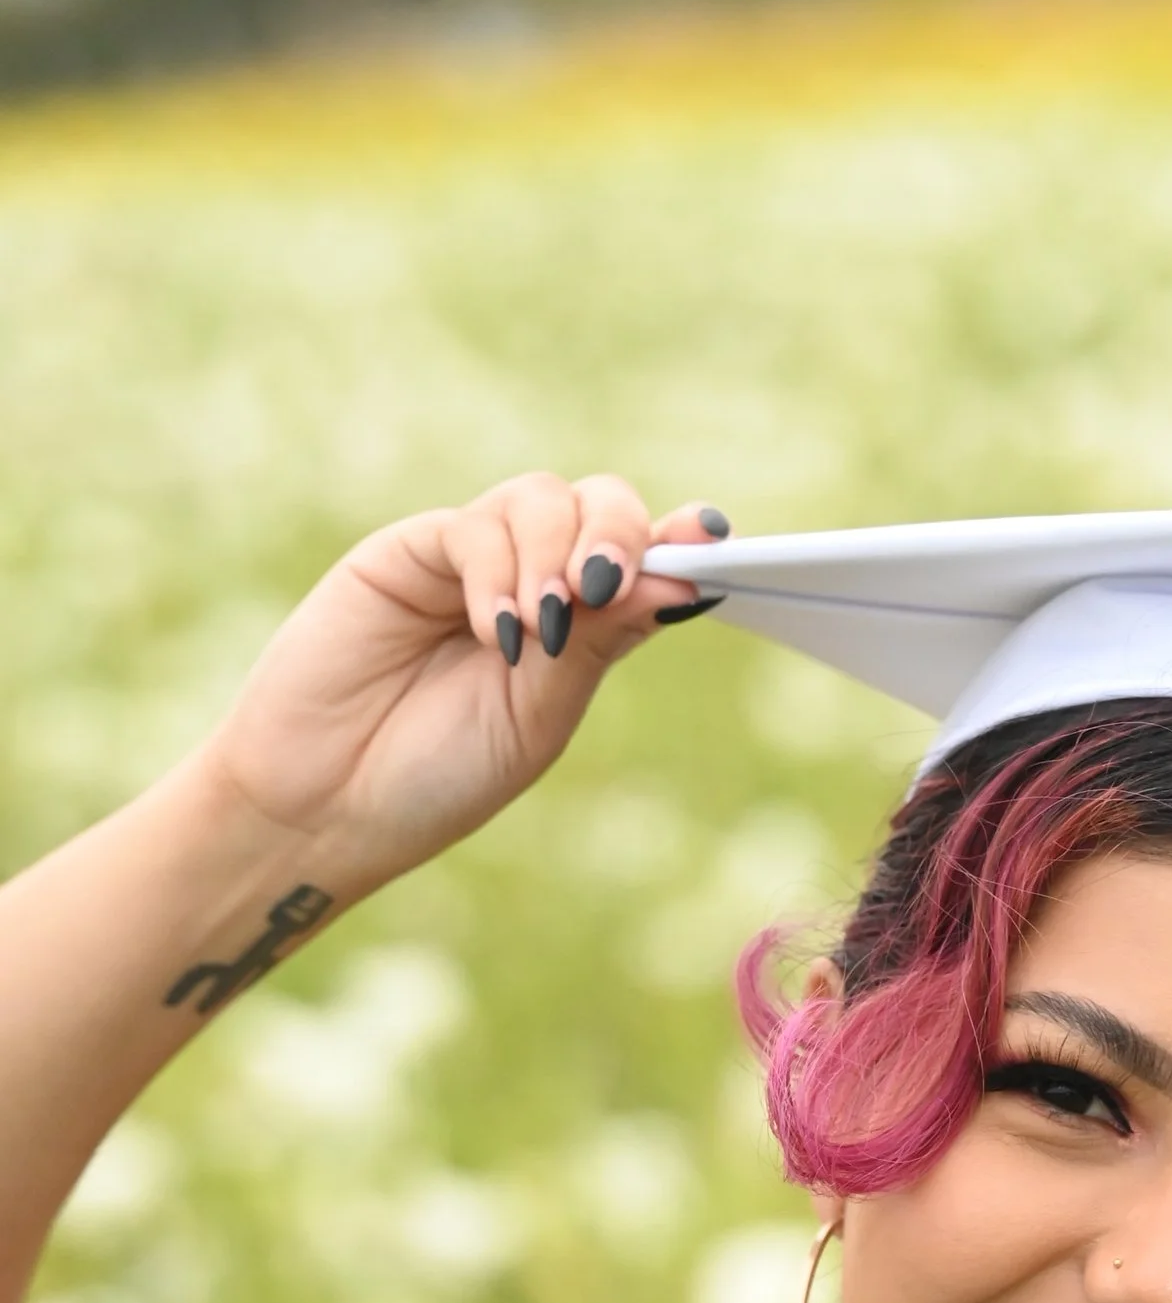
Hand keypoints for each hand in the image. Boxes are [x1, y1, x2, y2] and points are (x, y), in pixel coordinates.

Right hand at [185, 476, 730, 897]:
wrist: (326, 804)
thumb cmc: (434, 776)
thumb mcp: (537, 718)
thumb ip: (598, 644)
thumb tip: (682, 581)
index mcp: (582, 626)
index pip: (646, 559)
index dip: (682, 542)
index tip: (714, 542)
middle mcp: (533, 579)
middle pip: (602, 505)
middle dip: (622, 535)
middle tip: (610, 589)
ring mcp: (473, 561)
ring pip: (543, 499)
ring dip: (559, 553)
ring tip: (544, 626)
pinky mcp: (411, 551)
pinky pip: (474, 526)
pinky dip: (497, 568)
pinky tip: (495, 628)